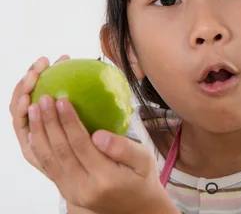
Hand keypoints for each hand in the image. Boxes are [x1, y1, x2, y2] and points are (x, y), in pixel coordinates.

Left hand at [10, 56, 178, 213]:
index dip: (69, 122)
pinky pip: (47, 168)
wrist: (135, 207)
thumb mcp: (145, 160)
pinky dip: (38, 149)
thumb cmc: (142, 178)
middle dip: (49, 123)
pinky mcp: (65, 191)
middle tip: (45, 99)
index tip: (62, 101)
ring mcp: (71, 192)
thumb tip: (99, 135)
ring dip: (39, 133)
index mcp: (106, 179)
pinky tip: (33, 131)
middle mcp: (84, 189)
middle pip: (60, 151)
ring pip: (48, 160)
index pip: (81, 146)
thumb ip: (125, 148)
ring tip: (35, 109)